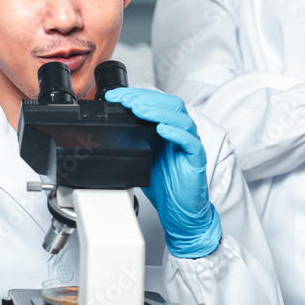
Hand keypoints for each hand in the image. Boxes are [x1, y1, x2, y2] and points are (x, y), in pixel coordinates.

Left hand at [104, 88, 221, 258]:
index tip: (114, 96)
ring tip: (140, 110)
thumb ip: (131, 139)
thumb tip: (108, 127)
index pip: (154, 102)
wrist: (178, 209)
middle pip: (169, 104)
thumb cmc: (163, 183)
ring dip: (158, 111)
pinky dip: (177, 133)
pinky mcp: (196, 158)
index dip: (135, 95)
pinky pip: (190, 141)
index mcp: (166, 128)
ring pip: (180, 118)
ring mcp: (189, 144)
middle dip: (145, 99)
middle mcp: (179, 132)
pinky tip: (163, 130)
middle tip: (126, 101)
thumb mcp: (140, 156)